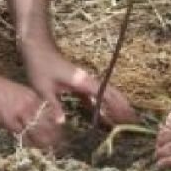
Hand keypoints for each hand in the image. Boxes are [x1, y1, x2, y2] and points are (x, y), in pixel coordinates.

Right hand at [0, 73, 64, 151]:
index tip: (59, 131)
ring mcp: (19, 111)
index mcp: (30, 95)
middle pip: (46, 121)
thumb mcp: (13, 92)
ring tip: (50, 148)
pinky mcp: (8, 119)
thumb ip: (21, 103)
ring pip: (37, 129)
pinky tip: (32, 146)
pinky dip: (28, 141)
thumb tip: (26, 115)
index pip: (48, 111)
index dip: (54, 122)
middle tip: (58, 144)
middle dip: (53, 134)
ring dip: (44, 140)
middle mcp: (28, 103)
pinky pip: (21, 133)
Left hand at [24, 48, 139, 126]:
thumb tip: (62, 123)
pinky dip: (101, 105)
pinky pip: (94, 95)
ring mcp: (84, 80)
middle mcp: (87, 80)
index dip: (118, 106)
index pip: (105, 94)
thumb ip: (54, 106)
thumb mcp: (43, 88)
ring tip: (123, 120)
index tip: (128, 116)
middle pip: (110, 93)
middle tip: (133, 121)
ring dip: (113, 106)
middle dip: (122, 106)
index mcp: (82, 81)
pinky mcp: (79, 82)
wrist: (38, 47)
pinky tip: (103, 115)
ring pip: (104, 94)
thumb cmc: (40, 66)